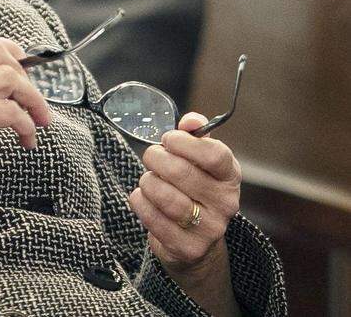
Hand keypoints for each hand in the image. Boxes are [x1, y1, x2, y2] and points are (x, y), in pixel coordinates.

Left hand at [128, 112, 241, 272]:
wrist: (196, 239)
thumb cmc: (193, 188)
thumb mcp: (200, 161)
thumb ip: (196, 136)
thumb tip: (191, 121)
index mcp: (229, 176)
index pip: (214, 154)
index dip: (184, 142)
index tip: (168, 139)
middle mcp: (226, 203)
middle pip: (181, 172)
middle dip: (156, 158)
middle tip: (151, 157)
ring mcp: (209, 229)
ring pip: (166, 197)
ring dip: (148, 182)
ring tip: (149, 180)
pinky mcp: (188, 248)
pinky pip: (152, 218)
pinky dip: (140, 202)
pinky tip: (144, 198)